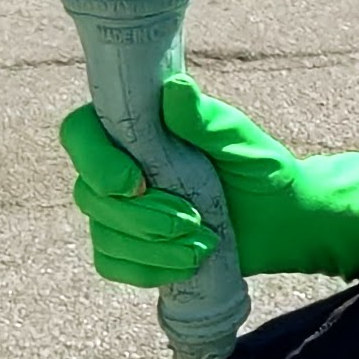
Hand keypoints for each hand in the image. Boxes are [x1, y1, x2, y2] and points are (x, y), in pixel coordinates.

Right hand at [60, 78, 290, 284]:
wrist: (279, 219)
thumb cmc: (256, 168)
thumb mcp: (239, 142)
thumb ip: (205, 120)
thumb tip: (175, 89)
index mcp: (134, 128)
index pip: (79, 133)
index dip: (95, 161)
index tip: (138, 182)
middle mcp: (116, 166)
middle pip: (88, 194)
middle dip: (141, 217)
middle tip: (194, 220)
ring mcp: (118, 210)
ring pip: (102, 235)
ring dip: (153, 247)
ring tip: (204, 244)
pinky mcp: (129, 248)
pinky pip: (111, 264)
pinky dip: (150, 269)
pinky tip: (188, 264)